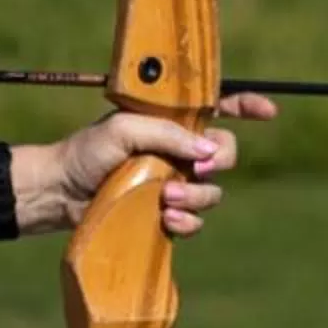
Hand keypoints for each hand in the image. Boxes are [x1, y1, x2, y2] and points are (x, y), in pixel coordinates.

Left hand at [38, 90, 274, 237]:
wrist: (59, 192)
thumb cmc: (86, 152)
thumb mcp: (123, 129)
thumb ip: (167, 134)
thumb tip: (208, 151)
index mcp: (171, 121)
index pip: (217, 108)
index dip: (246, 107)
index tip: (268, 112)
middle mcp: (177, 150)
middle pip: (225, 153)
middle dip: (219, 161)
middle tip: (198, 169)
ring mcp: (173, 182)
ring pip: (212, 190)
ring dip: (197, 195)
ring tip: (165, 199)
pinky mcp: (164, 212)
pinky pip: (194, 219)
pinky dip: (187, 220)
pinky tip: (167, 219)